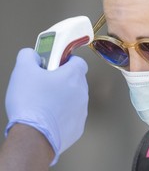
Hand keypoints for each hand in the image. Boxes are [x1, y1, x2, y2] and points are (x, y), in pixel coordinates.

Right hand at [5, 48, 88, 164]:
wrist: (33, 137)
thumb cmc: (31, 104)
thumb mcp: (23, 71)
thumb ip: (28, 56)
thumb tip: (31, 54)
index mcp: (73, 76)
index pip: (79, 62)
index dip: (68, 61)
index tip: (58, 64)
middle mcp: (82, 92)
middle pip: (77, 81)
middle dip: (64, 80)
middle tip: (47, 84)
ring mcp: (82, 110)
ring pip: (76, 99)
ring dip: (64, 98)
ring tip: (46, 103)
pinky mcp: (78, 126)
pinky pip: (73, 116)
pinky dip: (64, 115)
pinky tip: (49, 117)